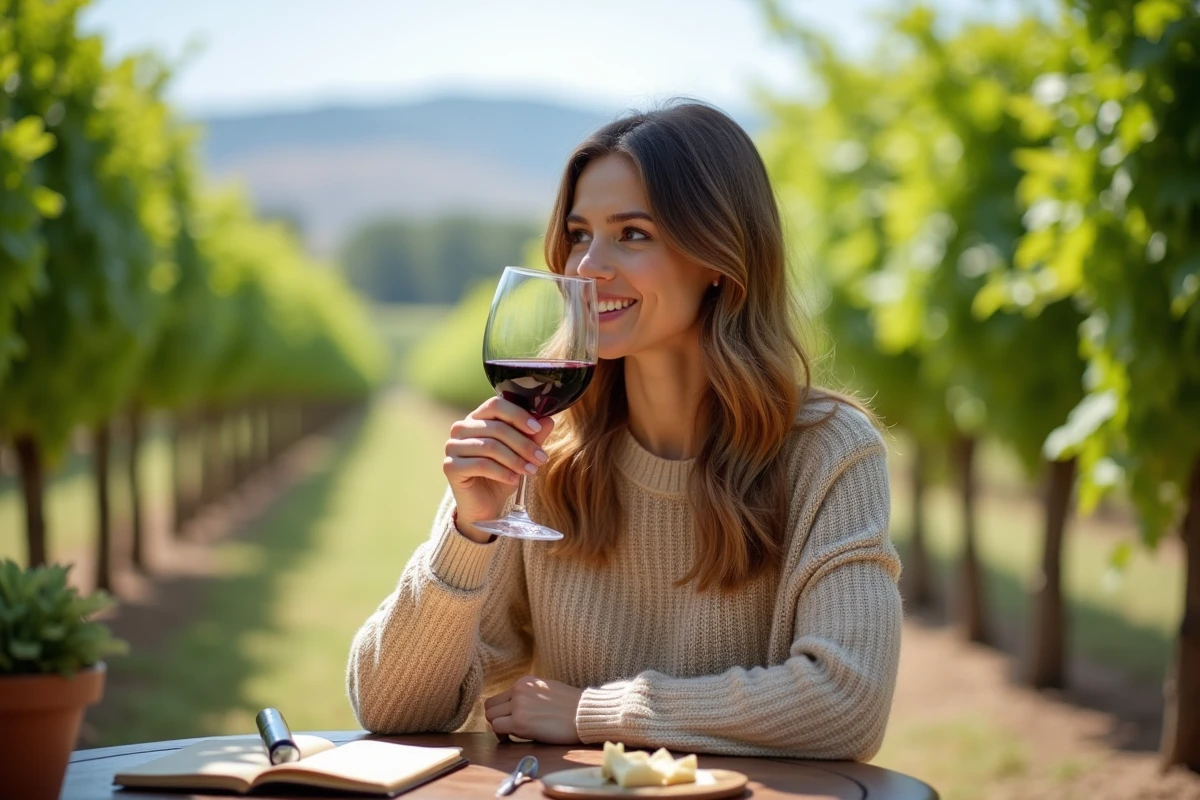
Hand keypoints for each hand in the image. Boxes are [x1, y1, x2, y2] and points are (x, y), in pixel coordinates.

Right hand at [443, 397, 554, 542]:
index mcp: (477, 418)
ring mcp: (452, 446)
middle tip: (541, 458)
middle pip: (496, 428)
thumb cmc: (503, 474)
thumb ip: (532, 437)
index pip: (496, 404)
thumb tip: (548, 420)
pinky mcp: (450, 466)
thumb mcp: (521, 454)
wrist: (485, 506)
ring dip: (515, 459)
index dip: (518, 415)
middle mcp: (461, 428)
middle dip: (523, 444)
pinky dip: (502, 472)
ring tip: (531, 470)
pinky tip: (515, 480)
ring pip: (490, 446)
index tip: (537, 430)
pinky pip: (481, 464)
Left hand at [484, 675, 582, 744]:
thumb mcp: (546, 690)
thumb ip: (530, 695)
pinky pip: (497, 728)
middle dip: (497, 719)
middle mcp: (519, 690)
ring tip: (511, 734)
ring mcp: (518, 705)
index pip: (500, 696)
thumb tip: (518, 707)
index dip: (503, 711)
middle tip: (509, 729)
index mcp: (525, 682)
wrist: (584, 713)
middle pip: (490, 706)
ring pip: (490, 717)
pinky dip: (502, 735)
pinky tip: (513, 738)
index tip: (512, 719)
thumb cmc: (571, 706)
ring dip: (498, 727)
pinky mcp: (520, 721)